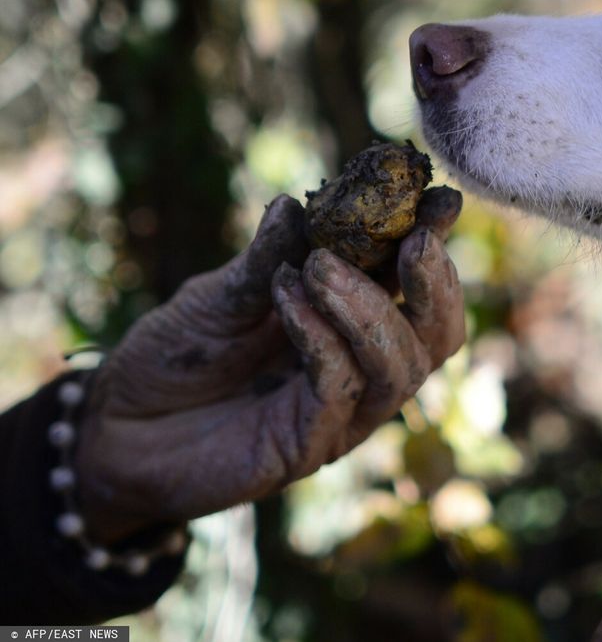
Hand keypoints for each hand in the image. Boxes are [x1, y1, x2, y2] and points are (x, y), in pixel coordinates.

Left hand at [74, 188, 466, 543]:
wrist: (116, 426)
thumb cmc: (177, 357)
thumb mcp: (221, 294)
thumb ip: (264, 259)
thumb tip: (293, 204)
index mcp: (352, 322)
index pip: (414, 283)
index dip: (436, 242)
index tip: (441, 198)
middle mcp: (361, 369)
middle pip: (437, 336)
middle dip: (436, 286)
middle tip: (414, 241)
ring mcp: (342, 413)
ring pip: (400, 367)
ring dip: (370, 309)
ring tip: (319, 266)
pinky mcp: (308, 447)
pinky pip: (339, 390)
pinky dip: (322, 338)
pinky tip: (287, 297)